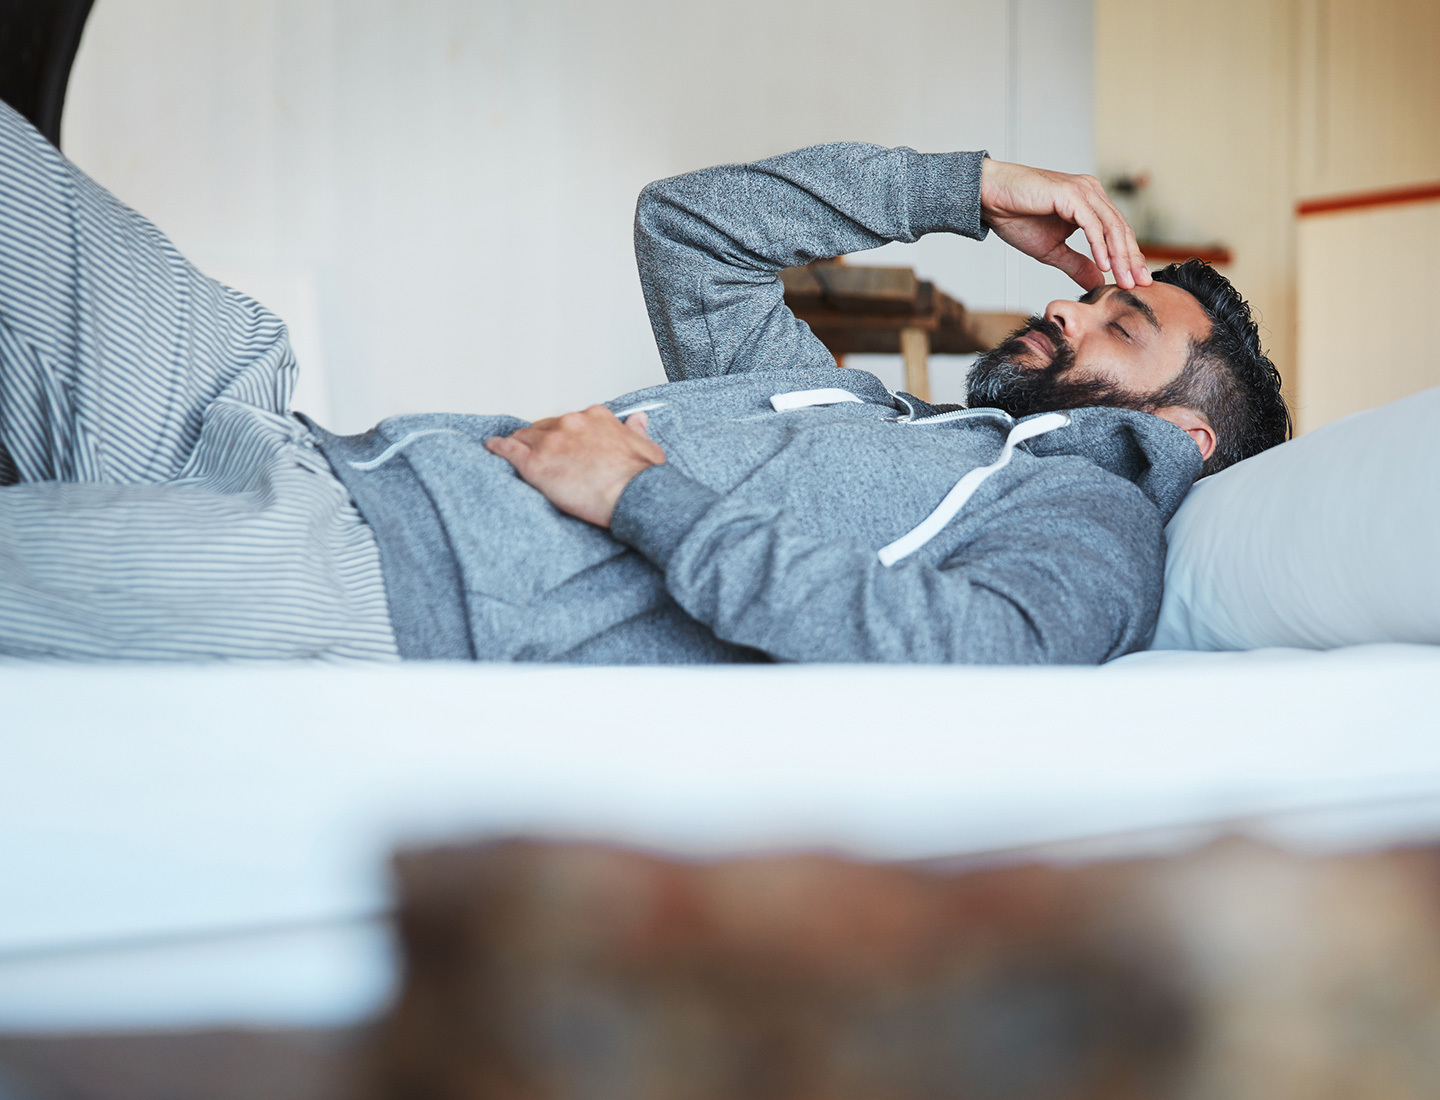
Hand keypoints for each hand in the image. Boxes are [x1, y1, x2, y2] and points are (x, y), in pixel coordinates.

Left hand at [485, 406, 664, 527]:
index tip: (565, 443)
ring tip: (514, 452)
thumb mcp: (647, 447)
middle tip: (543, 455)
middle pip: (546, 427)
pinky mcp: (536, 463)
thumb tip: (637, 422)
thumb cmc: (641, 478)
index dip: (566, 434)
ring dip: (521, 444)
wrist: (633, 496)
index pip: (572, 421)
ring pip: (526, 437)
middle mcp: (571, 423)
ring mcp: (552, 441)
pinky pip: (509, 450)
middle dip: (543, 440)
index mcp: (596, 417)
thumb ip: (636, 432)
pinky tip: (493, 448)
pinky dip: (499, 448)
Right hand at [980, 158, 1149, 289]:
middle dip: (1131, 260)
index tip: (1137, 282)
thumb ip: (1077, 264)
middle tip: (1140, 284)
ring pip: (1111, 227)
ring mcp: (1083, 191)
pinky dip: (1100, 245)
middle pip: (1121, 230)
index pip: (1118, 233)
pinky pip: (1092, 224)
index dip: (1129, 258)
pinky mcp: (1071, 194)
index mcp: (1090, 204)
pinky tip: (1104, 264)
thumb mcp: (1052, 250)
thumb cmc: (1016, 217)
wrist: (990, 198)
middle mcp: (1091, 193)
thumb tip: (1098, 281)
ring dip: (1120, 256)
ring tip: (1124, 279)